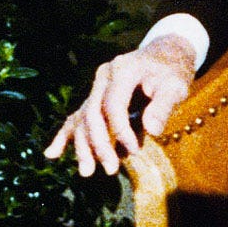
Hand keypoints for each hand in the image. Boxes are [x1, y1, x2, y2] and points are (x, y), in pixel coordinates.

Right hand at [45, 35, 198, 178]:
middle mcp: (103, 76)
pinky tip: (51, 154)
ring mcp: (96, 86)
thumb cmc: (172, 72)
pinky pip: (77, 117)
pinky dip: (64, 136)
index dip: (121, 130)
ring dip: (83, 146)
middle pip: (92, 112)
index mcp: (122, 69)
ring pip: (82, 118)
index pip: (113, 104)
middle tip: (111, 169)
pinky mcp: (95, 96)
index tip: (135, 150)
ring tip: (87, 172)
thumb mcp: (176, 86)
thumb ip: (163, 106)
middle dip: (99, 143)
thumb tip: (151, 131)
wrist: (165, 55)